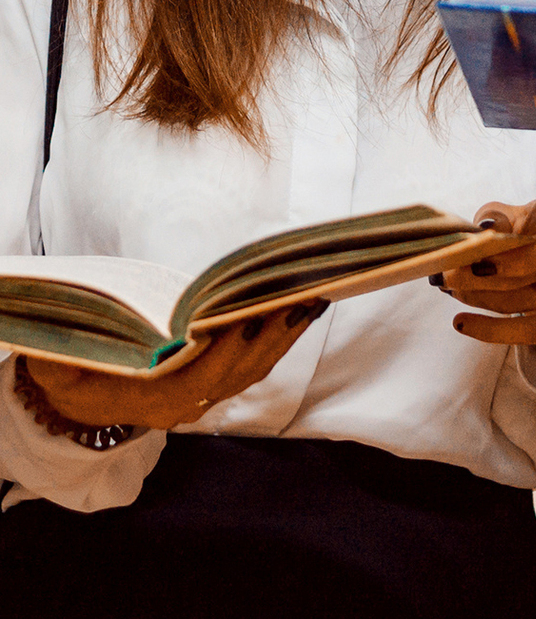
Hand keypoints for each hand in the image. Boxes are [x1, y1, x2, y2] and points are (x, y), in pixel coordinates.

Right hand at [23, 303, 325, 431]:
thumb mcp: (57, 366)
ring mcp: (202, 399)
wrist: (79, 396)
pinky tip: (298, 308)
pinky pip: (253, 366)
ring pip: (252, 370)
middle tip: (300, 297)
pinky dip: (278, 338)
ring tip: (312, 295)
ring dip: (283, 335)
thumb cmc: (70, 368)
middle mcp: (181, 406)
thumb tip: (60, 350)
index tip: (247, 320)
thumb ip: (62, 360)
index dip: (224, 354)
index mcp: (146, 401)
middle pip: (236, 374)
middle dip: (270, 336)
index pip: (195, 381)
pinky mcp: (214, 386)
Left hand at [438, 197, 535, 389]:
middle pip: (530, 272)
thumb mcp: (512, 218)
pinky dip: (490, 329)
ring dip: (479, 297)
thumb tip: (484, 231)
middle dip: (480, 276)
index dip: (515, 252)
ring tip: (453, 291)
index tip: (476, 257)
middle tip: (447, 277)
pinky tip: (462, 323)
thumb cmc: (530, 234)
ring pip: (522, 300)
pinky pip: (529, 332)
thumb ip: (495, 219)